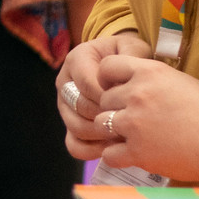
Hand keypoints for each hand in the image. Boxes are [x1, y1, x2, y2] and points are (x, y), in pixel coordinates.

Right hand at [56, 30, 150, 159]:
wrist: (122, 66)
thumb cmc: (129, 56)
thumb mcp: (133, 48)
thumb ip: (130, 55)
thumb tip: (124, 80)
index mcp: (77, 59)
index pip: (87, 83)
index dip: (108, 97)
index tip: (130, 103)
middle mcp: (65, 82)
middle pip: (80, 107)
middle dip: (106, 117)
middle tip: (130, 123)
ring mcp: (65, 106)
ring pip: (76, 127)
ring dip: (101, 135)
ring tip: (124, 136)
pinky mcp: (70, 125)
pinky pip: (74, 145)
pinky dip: (92, 151)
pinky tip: (114, 148)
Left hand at [87, 54, 198, 183]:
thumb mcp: (184, 82)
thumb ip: (158, 83)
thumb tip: (145, 87)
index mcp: (150, 72)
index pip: (107, 66)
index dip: (108, 79)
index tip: (116, 88)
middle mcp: (137, 94)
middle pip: (103, 98)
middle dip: (114, 109)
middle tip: (131, 119)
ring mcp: (135, 123)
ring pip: (101, 124)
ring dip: (113, 132)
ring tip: (131, 138)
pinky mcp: (138, 152)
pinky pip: (109, 154)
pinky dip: (117, 156)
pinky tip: (132, 156)